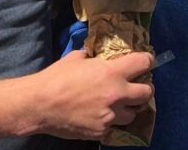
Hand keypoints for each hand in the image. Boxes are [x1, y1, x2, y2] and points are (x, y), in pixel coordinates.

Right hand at [29, 49, 153, 139]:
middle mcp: (117, 94)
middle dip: (144, 88)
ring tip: (120, 105)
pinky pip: (114, 127)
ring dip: (129, 108)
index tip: (147, 62)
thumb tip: (96, 56)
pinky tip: (100, 116)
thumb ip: (93, 58)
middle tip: (137, 87)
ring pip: (134, 114)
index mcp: (112, 72)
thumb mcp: (76, 58)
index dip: (148, 61)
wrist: (40, 104)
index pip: (144, 63)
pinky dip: (110, 121)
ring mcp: (110, 115)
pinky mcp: (102, 131)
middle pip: (147, 92)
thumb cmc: (56, 78)